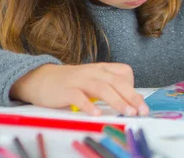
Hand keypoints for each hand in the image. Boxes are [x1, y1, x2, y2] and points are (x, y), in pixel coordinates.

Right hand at [9, 63, 148, 116]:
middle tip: (142, 110)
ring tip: (127, 112)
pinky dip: (88, 106)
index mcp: (102, 68)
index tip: (140, 102)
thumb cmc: (72, 82)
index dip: (133, 86)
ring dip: (116, 101)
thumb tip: (129, 99)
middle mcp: (93, 72)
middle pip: (117, 82)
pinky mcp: (66, 90)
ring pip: (101, 88)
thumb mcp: (93, 79)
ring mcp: (79, 80)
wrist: (41, 78)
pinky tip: (96, 114)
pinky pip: (78, 97)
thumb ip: (109, 86)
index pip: (124, 72)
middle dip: (132, 96)